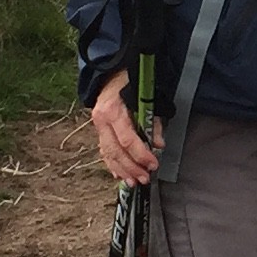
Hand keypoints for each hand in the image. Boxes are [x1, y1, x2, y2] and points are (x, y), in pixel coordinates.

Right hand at [91, 71, 160, 185]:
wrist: (113, 74)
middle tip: (144, 178)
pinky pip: (104, 151)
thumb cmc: (132, 84)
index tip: (153, 164)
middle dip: (131, 168)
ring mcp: (97, 126)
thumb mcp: (146, 99)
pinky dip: (112, 164)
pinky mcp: (98, 130)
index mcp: (113, 111)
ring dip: (122, 170)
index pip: (127, 140)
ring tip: (134, 182)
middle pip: (116, 151)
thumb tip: (158, 144)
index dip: (141, 155)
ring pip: (108, 154)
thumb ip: (152, 122)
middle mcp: (102, 120)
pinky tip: (119, 174)